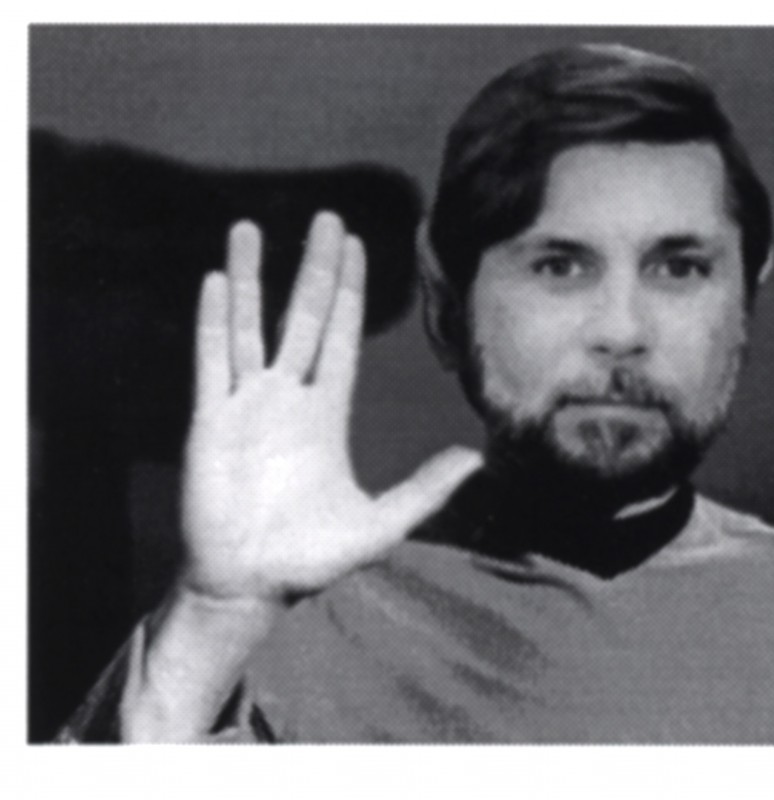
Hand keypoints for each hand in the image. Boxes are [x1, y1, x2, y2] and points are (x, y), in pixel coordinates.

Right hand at [180, 212, 480, 603]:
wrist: (248, 586)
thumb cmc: (309, 559)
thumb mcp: (379, 524)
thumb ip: (425, 490)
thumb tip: (478, 459)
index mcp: (327, 413)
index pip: (342, 336)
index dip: (350, 291)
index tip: (355, 246)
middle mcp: (288, 398)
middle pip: (304, 316)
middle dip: (316, 268)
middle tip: (326, 218)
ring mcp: (247, 404)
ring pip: (250, 326)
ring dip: (253, 277)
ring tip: (250, 227)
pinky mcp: (210, 420)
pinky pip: (212, 360)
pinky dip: (215, 320)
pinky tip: (218, 280)